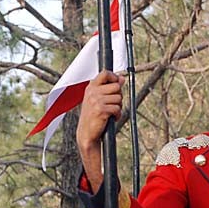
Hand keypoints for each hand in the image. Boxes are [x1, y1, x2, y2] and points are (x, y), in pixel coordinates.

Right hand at [75, 70, 123, 190]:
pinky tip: (112, 119)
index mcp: (90, 87)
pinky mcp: (101, 110)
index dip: (114, 77)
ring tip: (111, 113)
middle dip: (118, 96)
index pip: (105, 73)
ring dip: (118, 107)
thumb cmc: (93, 116)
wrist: (86, 133)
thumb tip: (122, 78)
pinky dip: (118, 115)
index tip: (118, 83)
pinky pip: (117, 108)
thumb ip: (108, 88)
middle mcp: (92, 92)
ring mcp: (96, 101)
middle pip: (116, 86)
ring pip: (119, 98)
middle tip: (112, 104)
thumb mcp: (98, 99)